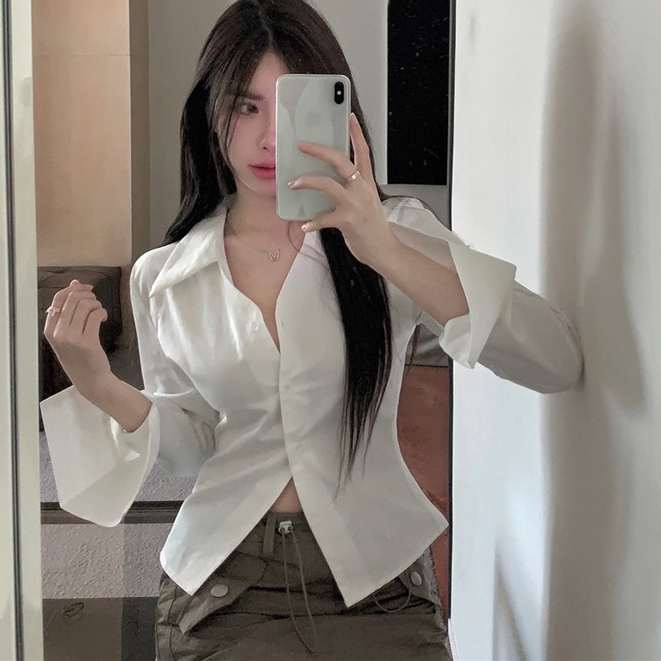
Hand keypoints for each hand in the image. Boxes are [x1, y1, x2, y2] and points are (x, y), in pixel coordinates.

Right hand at [43, 279, 111, 397]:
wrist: (91, 380)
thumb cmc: (80, 356)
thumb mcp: (68, 334)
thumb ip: (69, 310)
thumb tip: (75, 283)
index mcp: (49, 330)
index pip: (58, 299)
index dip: (73, 289)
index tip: (86, 289)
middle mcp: (58, 333)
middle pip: (73, 299)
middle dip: (88, 295)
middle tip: (96, 301)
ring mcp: (71, 338)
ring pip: (85, 305)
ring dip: (96, 303)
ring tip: (99, 311)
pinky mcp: (87, 342)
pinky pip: (95, 315)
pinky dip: (102, 312)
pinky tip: (103, 318)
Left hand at [288, 113, 399, 266]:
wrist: (384, 249)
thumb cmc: (372, 226)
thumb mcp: (366, 202)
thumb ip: (351, 190)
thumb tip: (326, 182)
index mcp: (367, 183)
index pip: (364, 152)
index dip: (357, 134)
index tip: (350, 117)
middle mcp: (362, 189)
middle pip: (341, 161)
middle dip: (320, 151)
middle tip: (303, 146)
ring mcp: (355, 204)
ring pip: (328, 184)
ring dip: (307, 182)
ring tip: (293, 184)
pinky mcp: (348, 221)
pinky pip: (324, 218)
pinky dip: (312, 222)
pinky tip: (304, 226)